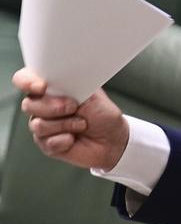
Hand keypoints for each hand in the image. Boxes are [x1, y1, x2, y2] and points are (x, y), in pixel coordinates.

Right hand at [12, 68, 128, 170]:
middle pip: (28, 104)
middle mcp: (43, 106)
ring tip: (81, 124)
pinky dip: (66, 140)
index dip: (27, 82)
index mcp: (52, 88)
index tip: (42, 87)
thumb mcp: (92, 93)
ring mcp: (43, 125)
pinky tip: (75, 138)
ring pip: (38, 125)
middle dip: (54, 107)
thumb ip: (71, 85)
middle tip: (74, 107)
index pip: (24, 79)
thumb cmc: (103, 113)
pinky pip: (47, 142)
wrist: (113, 138)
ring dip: (66, 124)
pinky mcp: (47, 145)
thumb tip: (58, 78)